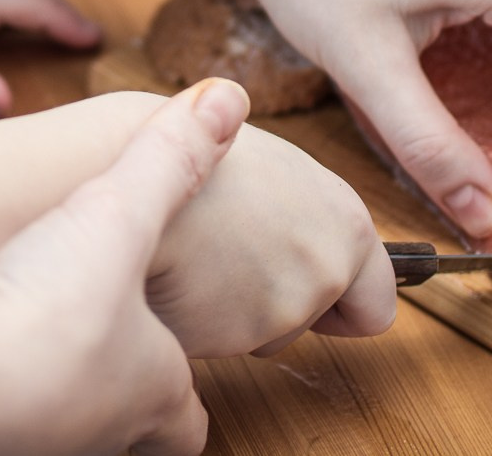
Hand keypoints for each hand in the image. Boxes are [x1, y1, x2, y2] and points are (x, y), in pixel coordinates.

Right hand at [0, 79, 247, 455]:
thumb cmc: (47, 311)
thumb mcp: (115, 213)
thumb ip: (169, 159)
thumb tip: (230, 97)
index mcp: (152, 387)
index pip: (186, 420)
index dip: (180, 394)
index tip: (171, 362)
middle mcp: (104, 433)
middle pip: (128, 438)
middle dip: (119, 401)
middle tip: (101, 360)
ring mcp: (42, 450)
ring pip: (62, 437)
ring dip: (55, 398)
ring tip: (29, 353)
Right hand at [149, 113, 396, 357]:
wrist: (115, 162)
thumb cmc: (181, 144)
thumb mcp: (269, 163)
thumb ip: (300, 208)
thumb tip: (299, 225)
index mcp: (346, 224)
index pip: (376, 305)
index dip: (343, 304)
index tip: (317, 298)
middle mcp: (323, 273)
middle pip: (307, 320)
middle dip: (271, 302)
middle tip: (225, 252)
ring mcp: (276, 314)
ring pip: (256, 335)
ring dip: (229, 311)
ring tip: (192, 252)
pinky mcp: (224, 343)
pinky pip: (213, 346)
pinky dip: (193, 322)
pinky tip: (170, 275)